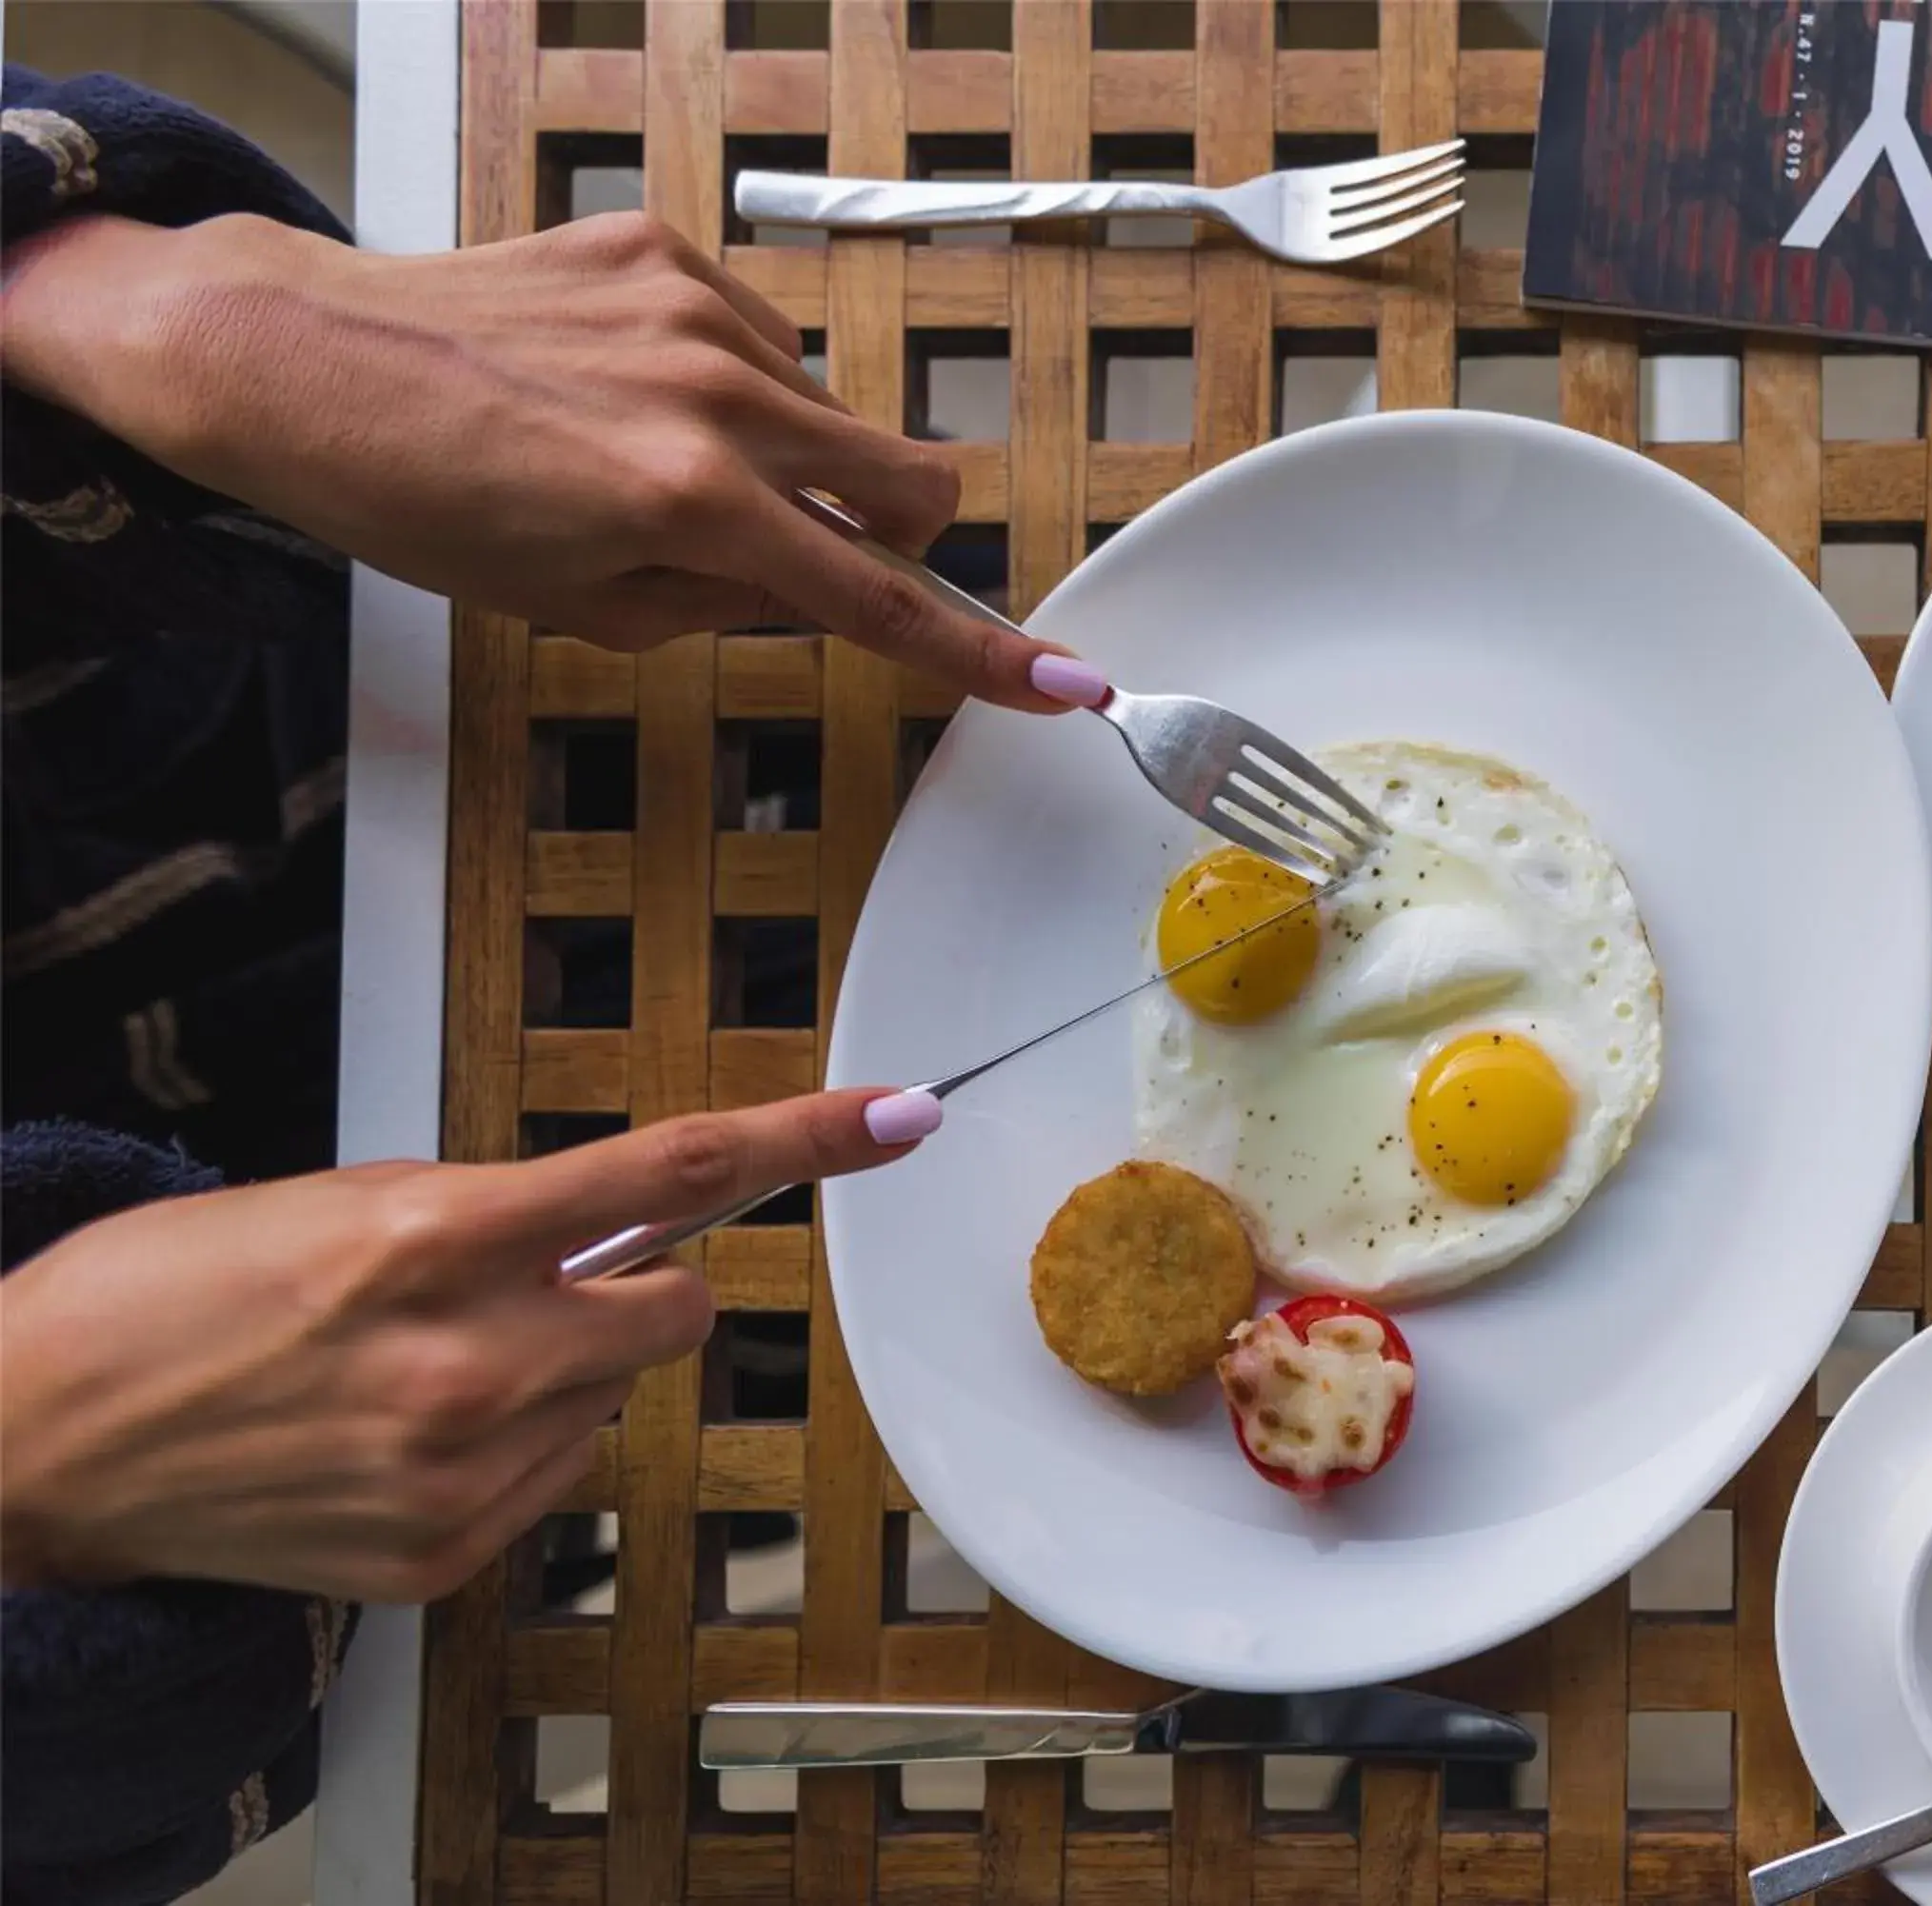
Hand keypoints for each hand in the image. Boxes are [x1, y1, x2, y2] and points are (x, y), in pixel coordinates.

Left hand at [0, 210, 1100, 710]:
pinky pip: (756, 336)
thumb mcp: (577, 605)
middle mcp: (712, 398)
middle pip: (910, 477)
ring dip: (785, 454)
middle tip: (804, 549)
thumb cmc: (415, 500)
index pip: (875, 597)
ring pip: (826, 409)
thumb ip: (725, 600)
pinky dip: (725, 381)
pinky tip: (626, 389)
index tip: (1066, 681)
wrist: (291, 362)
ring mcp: (690, 310)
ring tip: (650, 458)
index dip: (980, 653)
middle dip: (893, 528)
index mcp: (689, 505)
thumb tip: (817, 588)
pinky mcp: (656, 248)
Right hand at [0, 1085, 943, 1601]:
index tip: (897, 1118)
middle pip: (678, 1310)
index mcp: (439, 1238)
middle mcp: (470, 1361)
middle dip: (629, 1291)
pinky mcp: (445, 1556)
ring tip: (411, 1373)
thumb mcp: (340, 1202)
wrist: (35, 1441)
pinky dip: (503, 1453)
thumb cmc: (170, 1300)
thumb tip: (614, 1221)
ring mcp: (462, 1473)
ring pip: (613, 1400)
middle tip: (523, 1288)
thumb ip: (495, 1211)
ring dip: (555, 1375)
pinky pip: (553, 1479)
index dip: (804, 1142)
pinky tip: (394, 1442)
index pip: (673, 1174)